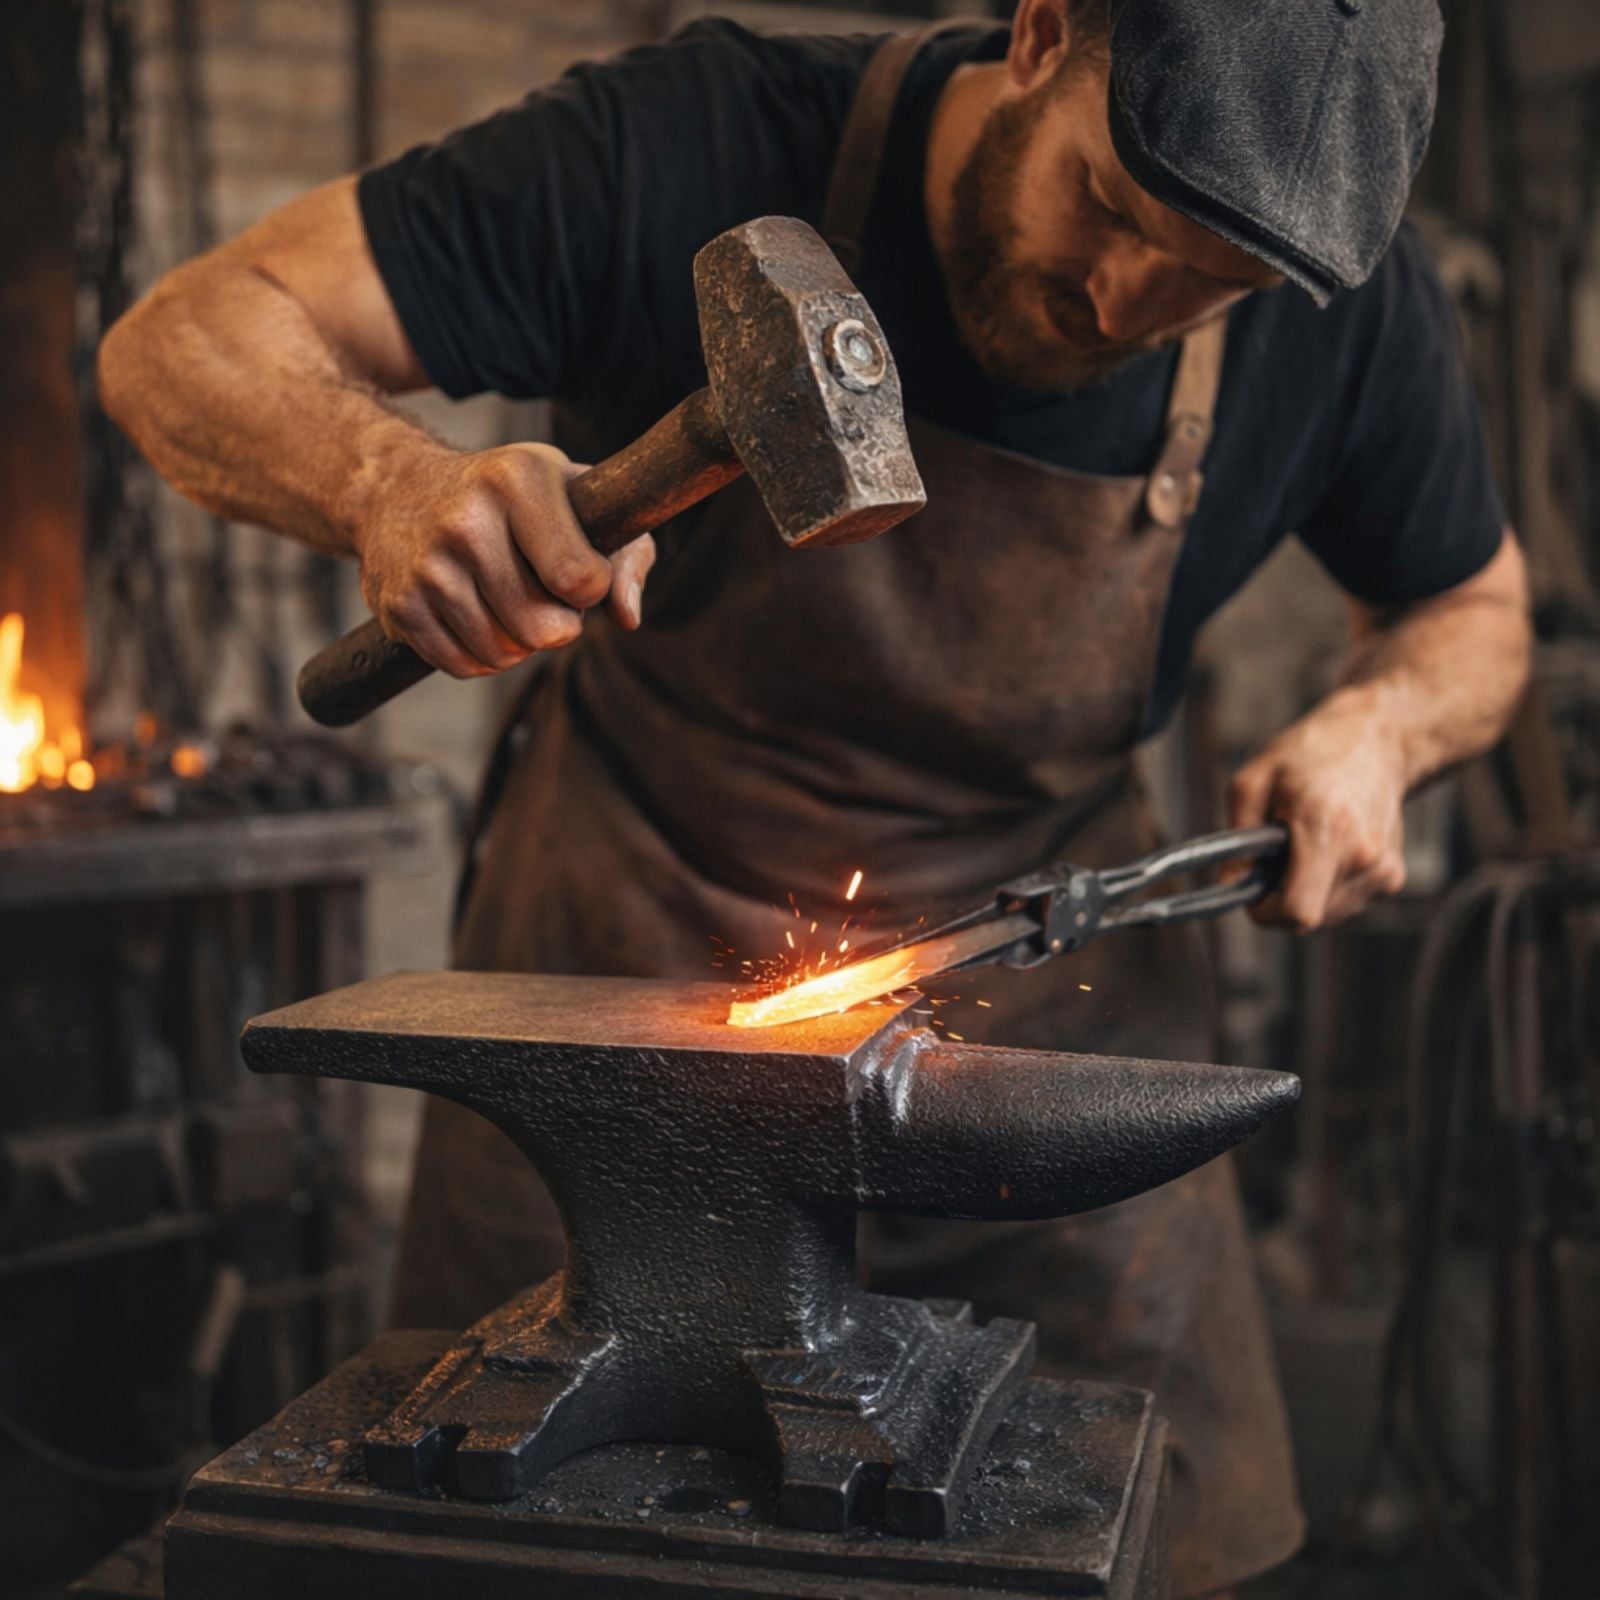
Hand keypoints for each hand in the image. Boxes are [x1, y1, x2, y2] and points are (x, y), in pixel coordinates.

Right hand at [354, 440, 655, 677]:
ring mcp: (427, 566)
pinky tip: (477, 614)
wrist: (399, 488)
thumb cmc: (511, 498)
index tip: (579, 572)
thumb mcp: (576, 497)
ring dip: (519, 642)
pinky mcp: (398, 606)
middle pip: (542, 630)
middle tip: (544, 594)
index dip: (592, 590)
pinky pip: (464, 666)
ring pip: (504, 654)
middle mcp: (466, 521)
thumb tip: (627, 618)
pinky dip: (482, 654)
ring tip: (508, 599)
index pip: (581, 579)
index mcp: (517, 481)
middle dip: (557, 624)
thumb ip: (627, 554)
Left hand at [1228, 687, 1408, 930]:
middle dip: (1281, 897)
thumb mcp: (1254, 781)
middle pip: (1308, 919)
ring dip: (1305, 892)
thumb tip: (1230, 884)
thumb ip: (1237, 841)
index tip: (1253, 890)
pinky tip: (1327, 849)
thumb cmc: (1312, 753)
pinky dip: (1326, 887)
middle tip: (1276, 857)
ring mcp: (1383, 870)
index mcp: (1327, 830)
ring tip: (1304, 845)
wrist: (1378, 739)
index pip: (1297, 912)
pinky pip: (1344, 904)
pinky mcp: (1393, 876)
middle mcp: (1362, 857)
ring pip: (1326, 916)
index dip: (1265, 911)